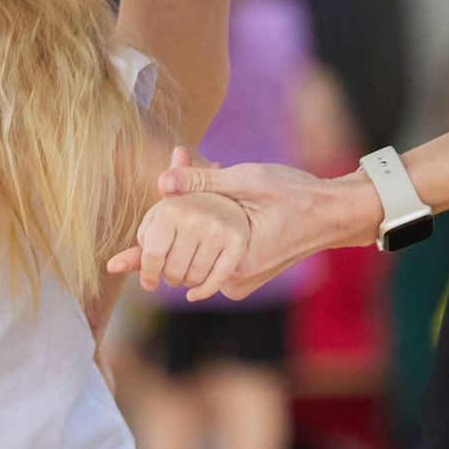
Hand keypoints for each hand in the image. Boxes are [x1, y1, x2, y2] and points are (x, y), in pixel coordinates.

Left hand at [111, 175, 255, 300]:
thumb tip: (111, 267)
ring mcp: (218, 230)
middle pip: (173, 271)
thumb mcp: (159, 226)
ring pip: (194, 278)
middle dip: (170, 277)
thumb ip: (138, 249)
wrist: (225, 200)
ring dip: (187, 282)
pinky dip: (203, 292)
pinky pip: (216, 280)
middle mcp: (194, 218)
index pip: (152, 256)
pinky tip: (194, 293)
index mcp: (169, 209)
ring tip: (187, 269)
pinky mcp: (237, 242)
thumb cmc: (183, 218)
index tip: (149, 282)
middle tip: (174, 269)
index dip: (148, 274)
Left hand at [136, 148, 383, 297]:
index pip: (175, 262)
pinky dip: (212, 234)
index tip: (112, 263)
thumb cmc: (297, 193)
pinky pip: (215, 258)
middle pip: (184, 257)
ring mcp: (242, 281)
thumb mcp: (248, 180)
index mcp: (234, 260)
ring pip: (199, 256)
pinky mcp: (247, 276)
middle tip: (192, 167)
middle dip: (177, 221)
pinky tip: (227, 202)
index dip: (142, 259)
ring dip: (196, 225)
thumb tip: (162, 181)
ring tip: (213, 175)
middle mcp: (236, 279)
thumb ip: (203, 182)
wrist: (337, 212)